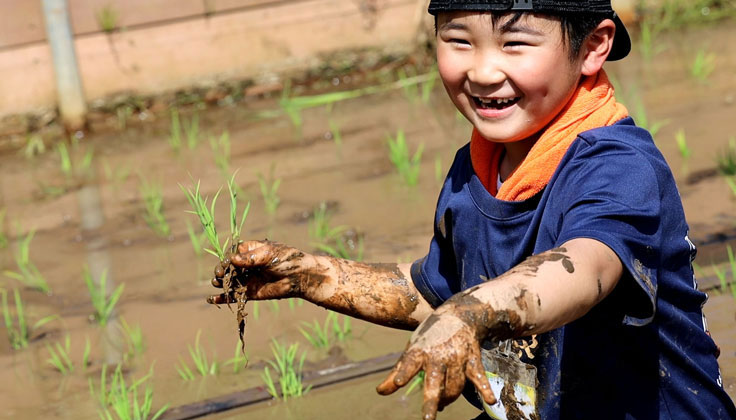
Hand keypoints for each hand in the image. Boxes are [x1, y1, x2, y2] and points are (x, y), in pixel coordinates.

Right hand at [207, 240, 311, 303]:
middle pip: (228, 267)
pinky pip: (234, 295)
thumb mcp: (269, 254)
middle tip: (221, 274)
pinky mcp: (251, 293)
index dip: (227, 259)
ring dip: (221, 282)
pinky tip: (212, 299)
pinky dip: (223, 298)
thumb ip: (251, 258)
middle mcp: (248, 265)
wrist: (300, 277)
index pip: (233, 254)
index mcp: (251, 251)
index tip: (226, 264)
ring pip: (229, 281)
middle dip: (222, 271)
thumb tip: (233, 260)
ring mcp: (249, 279)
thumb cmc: (287, 260)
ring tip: (218, 282)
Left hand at [376, 310, 495, 419]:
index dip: (403, 373)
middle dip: (432, 399)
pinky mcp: (472, 360)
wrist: (458, 315)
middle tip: (428, 418)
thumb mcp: (412, 349)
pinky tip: (490, 400)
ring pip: (454, 386)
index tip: (398, 382)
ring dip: (447, 399)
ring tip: (441, 403)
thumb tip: (380, 392)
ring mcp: (457, 358)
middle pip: (435, 381)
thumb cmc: (430, 337)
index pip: (409, 364)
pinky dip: (485, 388)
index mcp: (420, 352)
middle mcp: (438, 355)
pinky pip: (479, 377)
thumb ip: (398, 371)